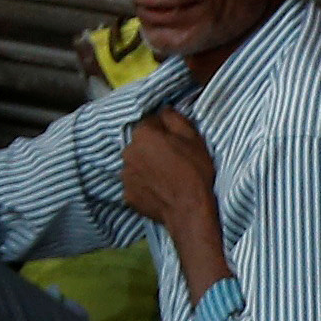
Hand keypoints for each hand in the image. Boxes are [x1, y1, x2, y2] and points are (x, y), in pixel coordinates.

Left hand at [118, 103, 223, 275]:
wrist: (190, 211)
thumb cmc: (195, 172)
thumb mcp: (194, 138)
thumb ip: (174, 118)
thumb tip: (164, 109)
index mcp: (143, 133)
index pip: (150, 122)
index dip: (165, 131)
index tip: (176, 142)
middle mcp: (128, 151)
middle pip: (140, 143)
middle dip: (153, 148)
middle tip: (173, 161)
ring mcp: (125, 175)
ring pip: (136, 164)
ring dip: (147, 167)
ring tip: (166, 178)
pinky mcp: (127, 195)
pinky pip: (135, 184)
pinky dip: (144, 186)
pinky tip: (160, 191)